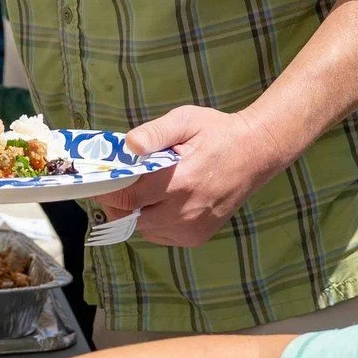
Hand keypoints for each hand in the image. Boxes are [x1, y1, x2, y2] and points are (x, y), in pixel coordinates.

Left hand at [93, 106, 280, 247]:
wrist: (257, 153)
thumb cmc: (218, 133)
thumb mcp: (185, 120)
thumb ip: (154, 133)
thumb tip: (128, 145)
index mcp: (181, 182)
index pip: (127, 199)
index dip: (107, 192)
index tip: (99, 181)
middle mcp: (186, 212)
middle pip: (129, 219)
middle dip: (117, 204)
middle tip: (117, 185)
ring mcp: (192, 228)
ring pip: (143, 230)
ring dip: (134, 214)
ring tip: (141, 191)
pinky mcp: (197, 237)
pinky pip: (159, 236)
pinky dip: (151, 223)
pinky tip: (159, 203)